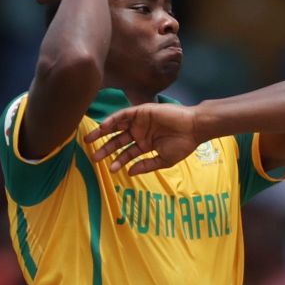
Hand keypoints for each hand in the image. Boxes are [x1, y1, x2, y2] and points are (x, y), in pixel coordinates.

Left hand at [86, 103, 206, 176]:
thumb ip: (146, 166)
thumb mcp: (164, 160)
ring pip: (117, 127)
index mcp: (145, 144)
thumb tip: (129, 172)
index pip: (127, 153)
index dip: (118, 161)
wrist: (194, 129)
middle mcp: (140, 133)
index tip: (109, 169)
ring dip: (103, 133)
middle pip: (118, 141)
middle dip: (105, 149)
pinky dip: (113, 120)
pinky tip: (104, 127)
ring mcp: (140, 122)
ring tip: (90, 140)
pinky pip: (123, 115)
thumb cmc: (183, 145)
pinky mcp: (141, 111)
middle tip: (93, 157)